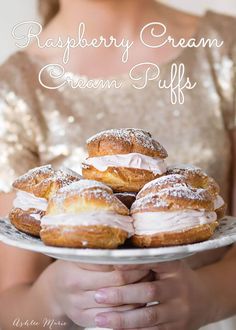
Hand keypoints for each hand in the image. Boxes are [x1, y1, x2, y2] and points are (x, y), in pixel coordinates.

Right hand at [46, 261, 150, 326]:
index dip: (131, 261)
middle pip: (117, 282)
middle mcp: (75, 288)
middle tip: (150, 268)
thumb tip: (129, 248)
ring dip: (138, 294)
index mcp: (75, 268)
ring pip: (119, 302)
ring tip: (148, 283)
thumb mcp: (80, 256)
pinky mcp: (83, 319)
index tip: (144, 257)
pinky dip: (130, 309)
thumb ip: (100, 253)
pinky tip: (139, 300)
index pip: (111, 265)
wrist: (52, 291)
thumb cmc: (72, 267)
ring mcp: (79, 306)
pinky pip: (114, 317)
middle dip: (139, 275)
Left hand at [94, 261, 213, 329]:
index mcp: (174, 268)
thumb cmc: (177, 277)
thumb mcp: (169, 264)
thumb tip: (116, 259)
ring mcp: (179, 311)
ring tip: (100, 318)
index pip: (153, 263)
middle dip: (122, 295)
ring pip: (148, 317)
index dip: (133, 264)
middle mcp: (178, 289)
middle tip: (98, 295)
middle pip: (148, 292)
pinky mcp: (177, 329)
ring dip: (123, 319)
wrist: (205, 299)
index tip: (113, 264)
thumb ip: (149, 262)